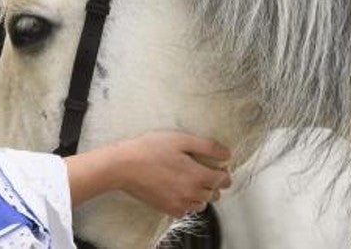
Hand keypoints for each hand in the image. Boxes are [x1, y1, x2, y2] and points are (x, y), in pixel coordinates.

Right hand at [109, 131, 232, 217]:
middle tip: (203, 171)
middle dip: (214, 183)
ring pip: (201, 204)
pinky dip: (186, 203)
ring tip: (190, 181)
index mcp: (197, 175)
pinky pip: (185, 211)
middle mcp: (191, 193)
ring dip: (201, 194)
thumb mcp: (181, 139)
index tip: (218, 166)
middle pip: (215, 194)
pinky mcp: (167, 209)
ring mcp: (179, 203)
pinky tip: (178, 190)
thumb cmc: (150, 149)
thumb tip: (226, 154)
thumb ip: (207, 147)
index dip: (224, 172)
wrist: (123, 166)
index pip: (223, 180)